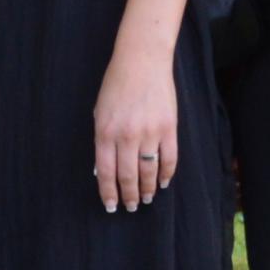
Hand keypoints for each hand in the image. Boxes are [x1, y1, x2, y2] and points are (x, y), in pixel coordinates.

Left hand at [92, 40, 182, 214]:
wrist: (142, 62)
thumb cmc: (116, 85)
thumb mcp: (100, 112)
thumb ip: (102, 141)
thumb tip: (104, 171)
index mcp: (105, 132)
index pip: (106, 172)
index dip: (108, 193)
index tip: (111, 206)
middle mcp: (127, 136)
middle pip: (128, 176)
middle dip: (129, 196)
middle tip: (131, 207)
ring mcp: (150, 133)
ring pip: (149, 171)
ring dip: (147, 189)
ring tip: (146, 198)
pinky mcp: (169, 128)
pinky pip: (169, 158)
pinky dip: (167, 173)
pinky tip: (163, 182)